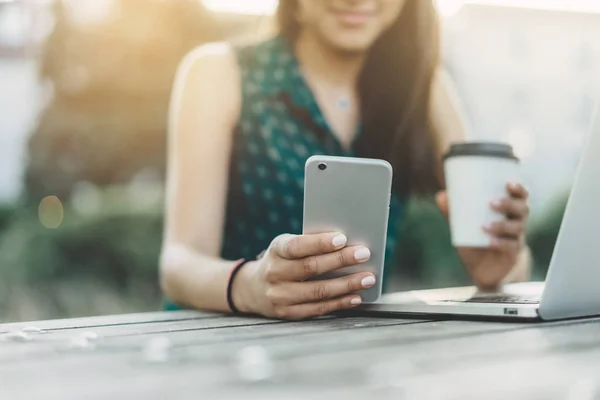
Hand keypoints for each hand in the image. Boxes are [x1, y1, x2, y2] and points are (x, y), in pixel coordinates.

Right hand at [231, 232, 375, 319]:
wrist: (254, 289)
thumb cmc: (282, 261)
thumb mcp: (286, 247)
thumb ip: (309, 245)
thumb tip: (347, 244)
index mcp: (276, 251)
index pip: (297, 246)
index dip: (319, 243)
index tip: (342, 239)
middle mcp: (274, 273)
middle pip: (311, 267)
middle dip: (341, 260)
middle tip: (364, 254)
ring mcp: (279, 296)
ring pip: (318, 291)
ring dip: (346, 284)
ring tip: (368, 278)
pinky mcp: (287, 313)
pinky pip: (318, 309)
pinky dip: (340, 302)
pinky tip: (356, 296)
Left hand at [436, 182, 529, 290]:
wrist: (485, 268)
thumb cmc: (475, 239)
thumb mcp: (462, 225)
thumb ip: (452, 212)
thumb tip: (440, 195)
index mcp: (508, 210)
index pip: (521, 196)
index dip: (519, 188)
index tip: (508, 182)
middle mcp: (516, 222)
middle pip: (523, 209)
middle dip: (509, 204)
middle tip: (491, 203)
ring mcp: (516, 238)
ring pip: (517, 228)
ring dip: (502, 225)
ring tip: (485, 226)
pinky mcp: (512, 254)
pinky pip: (511, 247)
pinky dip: (501, 243)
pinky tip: (490, 242)